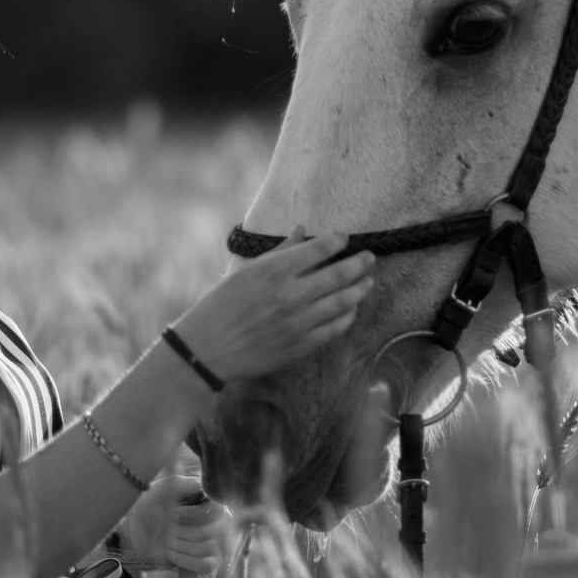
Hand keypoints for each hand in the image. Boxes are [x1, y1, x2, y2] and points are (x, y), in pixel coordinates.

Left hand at [117, 454, 231, 576]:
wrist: (134, 531)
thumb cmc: (150, 505)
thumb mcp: (163, 488)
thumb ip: (183, 484)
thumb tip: (198, 484)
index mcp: (208, 502)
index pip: (217, 510)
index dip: (195, 515)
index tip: (173, 515)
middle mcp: (217, 522)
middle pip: (213, 530)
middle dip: (183, 532)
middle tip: (167, 530)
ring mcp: (214, 543)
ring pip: (208, 547)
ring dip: (182, 545)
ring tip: (167, 541)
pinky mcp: (207, 562)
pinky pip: (206, 565)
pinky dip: (186, 560)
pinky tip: (172, 554)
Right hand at [172, 228, 375, 381]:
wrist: (208, 348)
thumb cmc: (222, 305)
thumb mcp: (247, 271)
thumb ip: (279, 251)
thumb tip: (302, 229)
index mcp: (274, 271)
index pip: (319, 248)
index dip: (338, 240)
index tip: (345, 238)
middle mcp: (290, 295)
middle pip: (339, 275)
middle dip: (360, 263)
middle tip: (370, 257)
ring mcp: (298, 322)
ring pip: (343, 302)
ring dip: (360, 289)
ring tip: (368, 281)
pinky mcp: (300, 346)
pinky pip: (335, 328)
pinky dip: (348, 316)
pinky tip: (351, 309)